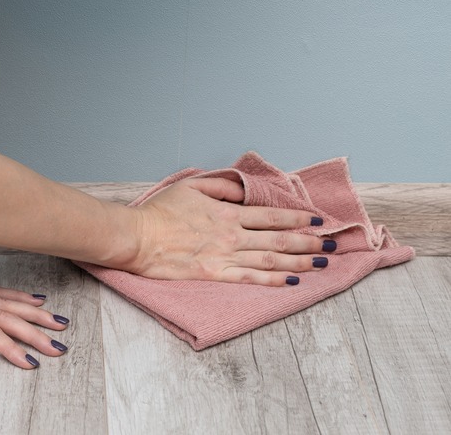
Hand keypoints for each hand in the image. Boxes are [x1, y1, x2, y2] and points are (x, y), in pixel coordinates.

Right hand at [128, 177, 331, 284]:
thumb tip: (244, 192)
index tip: (318, 221)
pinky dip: (272, 280)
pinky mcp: (214, 274)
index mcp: (228, 212)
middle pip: (279, 240)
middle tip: (330, 245)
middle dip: (309, 242)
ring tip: (320, 263)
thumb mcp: (191, 186)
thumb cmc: (160, 212)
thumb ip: (221, 187)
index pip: (272, 216)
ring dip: (299, 262)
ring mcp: (224, 256)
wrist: (137, 238)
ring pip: (270, 261)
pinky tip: (290, 281)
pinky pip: (249, 278)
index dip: (298, 219)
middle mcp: (232, 235)